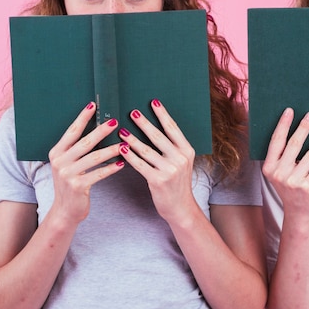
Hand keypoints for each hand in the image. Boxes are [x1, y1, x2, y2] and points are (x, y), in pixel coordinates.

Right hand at [48, 102, 124, 225]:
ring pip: (94, 157)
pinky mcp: (78, 186)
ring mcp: (67, 174)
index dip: (83, 117)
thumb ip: (77, 148)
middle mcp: (60, 161)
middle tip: (115, 122)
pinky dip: (111, 168)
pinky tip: (122, 163)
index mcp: (57, 152)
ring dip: (110, 149)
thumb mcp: (68, 163)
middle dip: (101, 131)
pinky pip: (98, 174)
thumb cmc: (72, 182)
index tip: (93, 104)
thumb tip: (99, 127)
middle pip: (85, 142)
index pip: (72, 131)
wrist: (65, 210)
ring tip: (124, 143)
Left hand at [118, 99, 196, 224]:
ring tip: (122, 130)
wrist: (180, 207)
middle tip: (133, 112)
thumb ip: (173, 147)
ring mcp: (169, 169)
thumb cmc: (177, 182)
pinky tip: (122, 149)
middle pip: (159, 136)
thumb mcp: (182, 162)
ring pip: (147, 150)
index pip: (173, 128)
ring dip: (132, 139)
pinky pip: (140, 164)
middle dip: (145, 123)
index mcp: (187, 150)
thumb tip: (155, 129)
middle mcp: (180, 158)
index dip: (162, 114)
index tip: (153, 102)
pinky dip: (130, 156)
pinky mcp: (158, 180)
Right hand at [262, 108, 308, 217]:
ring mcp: (293, 181)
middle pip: (293, 144)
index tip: (290, 111)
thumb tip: (295, 130)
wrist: (298, 213)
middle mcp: (279, 173)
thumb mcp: (280, 173)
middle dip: (304, 127)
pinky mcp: (307, 187)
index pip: (276, 141)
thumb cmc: (291, 188)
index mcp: (269, 167)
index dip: (283, 124)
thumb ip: (282, 157)